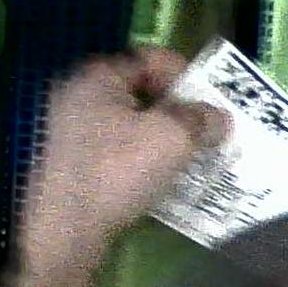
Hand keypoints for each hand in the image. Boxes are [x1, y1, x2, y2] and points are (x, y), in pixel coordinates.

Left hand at [21, 50, 226, 283]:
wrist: (68, 229)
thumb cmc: (118, 170)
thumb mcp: (173, 137)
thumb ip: (202, 118)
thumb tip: (219, 117)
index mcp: (98, 77)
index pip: (152, 57)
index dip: (187, 75)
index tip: (210, 104)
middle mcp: (80, 95)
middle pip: (144, 90)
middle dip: (181, 109)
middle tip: (207, 131)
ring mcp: (74, 129)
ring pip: (135, 121)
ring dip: (167, 135)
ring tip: (193, 156)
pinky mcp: (76, 160)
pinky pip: (122, 146)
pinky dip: (147, 155)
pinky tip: (165, 175)